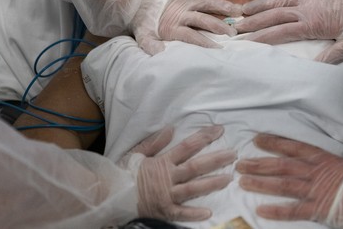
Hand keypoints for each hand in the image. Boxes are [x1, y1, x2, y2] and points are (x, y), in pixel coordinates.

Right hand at [120, 126, 236, 221]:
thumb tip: (171, 128)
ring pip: (193, 189)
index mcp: (162, 162)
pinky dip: (194, 214)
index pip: (187, 146)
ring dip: (212, 183)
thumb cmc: (123, 173)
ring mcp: (167, 195)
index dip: (204, 137)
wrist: (108, 194)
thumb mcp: (136, 153)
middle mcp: (167, 178)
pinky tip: (209, 212)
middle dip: (216, 160)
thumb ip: (155, 142)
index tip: (219, 130)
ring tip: (229, 179)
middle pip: (196, 167)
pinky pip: (181, 214)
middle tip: (234, 155)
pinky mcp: (164, 211)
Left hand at [131, 0, 242, 54]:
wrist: (138, 0)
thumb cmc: (145, 22)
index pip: (192, 36)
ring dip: (224, 7)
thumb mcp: (144, 37)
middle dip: (220, 26)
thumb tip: (162, 54)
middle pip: (204, 19)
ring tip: (238, 11)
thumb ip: (152, 46)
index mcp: (173, 26)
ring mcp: (187, 1)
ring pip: (208, 4)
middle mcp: (183, 13)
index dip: (205, 43)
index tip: (218, 49)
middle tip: (233, 33)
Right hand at [234, 0, 342, 63]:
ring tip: (244, 10)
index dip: (261, 36)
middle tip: (238, 26)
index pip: (280, 32)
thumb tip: (313, 68)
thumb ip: (332, 56)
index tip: (246, 40)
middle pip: (273, 15)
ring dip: (260, 5)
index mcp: (311, 24)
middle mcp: (305, 8)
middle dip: (254, 21)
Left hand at [236, 134, 342, 226]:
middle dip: (259, 163)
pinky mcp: (318, 209)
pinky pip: (293, 210)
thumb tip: (325, 154)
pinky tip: (260, 209)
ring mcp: (315, 190)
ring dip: (260, 182)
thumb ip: (334, 160)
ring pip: (282, 184)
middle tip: (240, 162)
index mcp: (323, 158)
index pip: (293, 147)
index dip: (274, 142)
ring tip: (242, 181)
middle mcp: (315, 172)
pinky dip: (276, 210)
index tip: (257, 139)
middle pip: (281, 165)